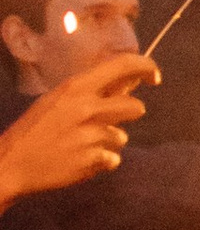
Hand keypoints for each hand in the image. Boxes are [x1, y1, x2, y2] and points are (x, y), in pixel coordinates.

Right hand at [0, 53, 154, 203]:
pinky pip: (113, 159)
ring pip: (122, 136)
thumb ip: (92, 91)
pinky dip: (100, 161)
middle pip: (135, 107)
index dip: (146, 67)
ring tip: (80, 144)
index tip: (155, 77)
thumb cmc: (36, 129)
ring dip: (108, 141)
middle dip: (126, 115)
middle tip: (103, 121)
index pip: (123, 66)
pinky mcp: (93, 160)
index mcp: (76, 87)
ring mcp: (90, 135)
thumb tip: (130, 79)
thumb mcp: (59, 99)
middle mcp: (86, 107)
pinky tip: (77, 159)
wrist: (12, 163)